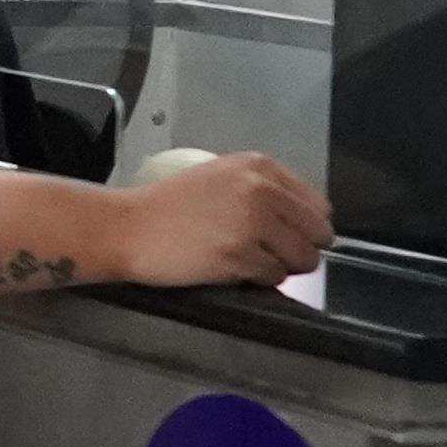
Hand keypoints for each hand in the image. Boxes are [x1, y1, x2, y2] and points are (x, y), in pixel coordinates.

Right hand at [109, 152, 327, 288]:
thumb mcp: (221, 178)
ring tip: (248, 260)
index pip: (319, 206)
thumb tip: (306, 222)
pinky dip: (257, 279)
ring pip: (302, 259)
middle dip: (300, 249)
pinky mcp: (240, 255)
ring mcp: (251, 223)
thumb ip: (264, 190)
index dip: (304, 226)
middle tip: (269, 253)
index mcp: (260, 167)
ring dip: (281, 266)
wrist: (127, 227)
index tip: (282, 234)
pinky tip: (230, 267)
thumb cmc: (170, 206)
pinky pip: (274, 277)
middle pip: (319, 234)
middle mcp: (261, 190)